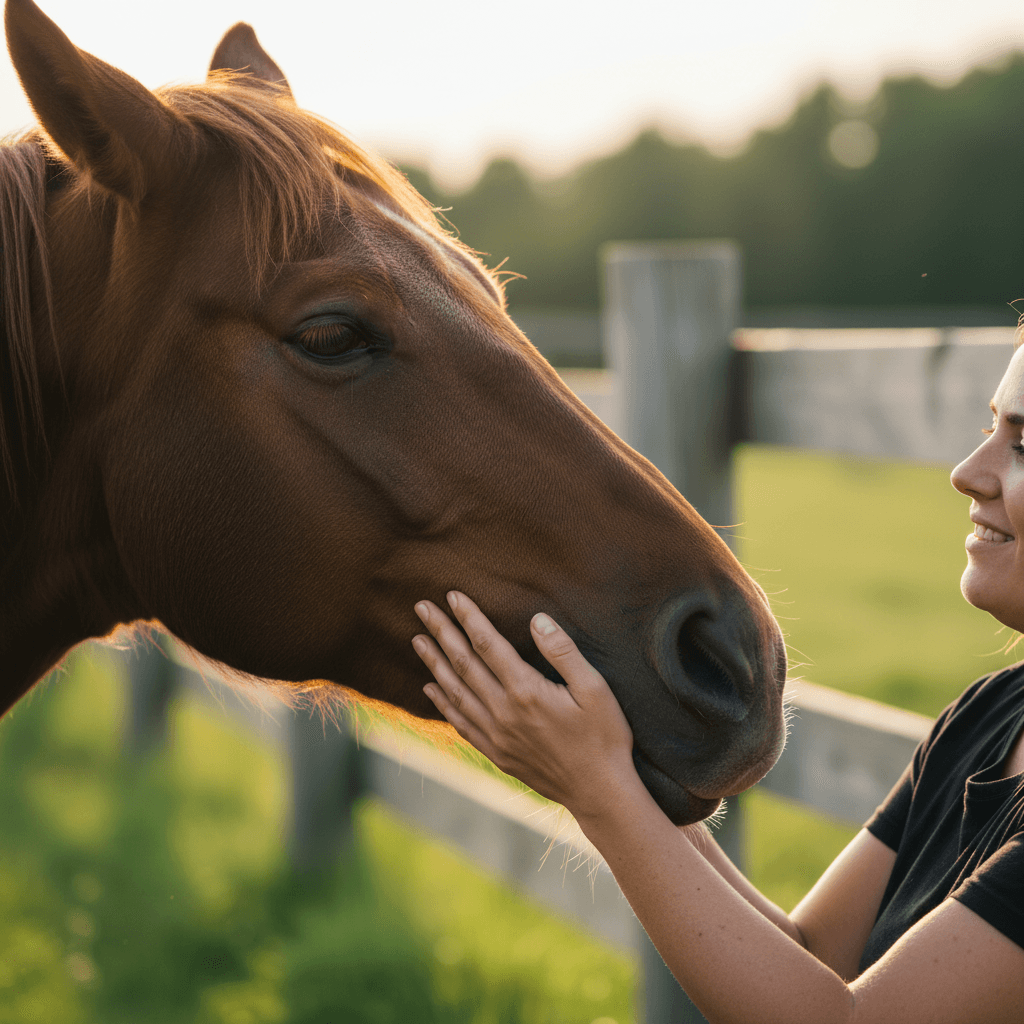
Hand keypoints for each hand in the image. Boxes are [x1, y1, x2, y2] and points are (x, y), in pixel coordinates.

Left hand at [411, 591, 637, 820]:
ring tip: (417, 641)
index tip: (452, 596)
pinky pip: (461, 723)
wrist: (599, 793)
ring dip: (435, 664)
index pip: (488, 644)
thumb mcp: (595, 689)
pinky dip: (443, 703)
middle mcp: (504, 712)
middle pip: (464, 664)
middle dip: (442, 632)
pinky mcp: (497, 753)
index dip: (469, 617)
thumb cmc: (604, 737)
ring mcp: (497, 735)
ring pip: (456, 692)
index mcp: (527, 691)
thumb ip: (563, 652)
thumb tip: (537, 619)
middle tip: (421, 608)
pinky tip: (431, 688)